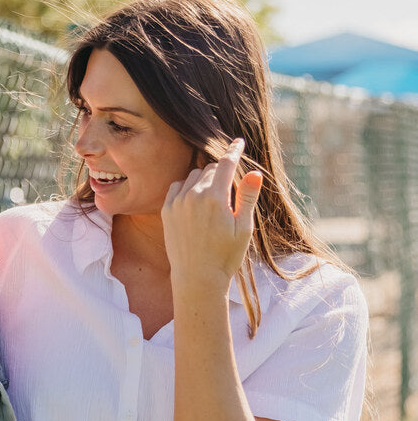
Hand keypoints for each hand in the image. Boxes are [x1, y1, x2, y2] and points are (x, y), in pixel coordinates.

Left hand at [162, 137, 263, 289]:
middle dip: (221, 173)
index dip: (234, 151)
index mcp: (216, 198)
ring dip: (204, 180)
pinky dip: (188, 188)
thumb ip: (247, 197)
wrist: (197, 278)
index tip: (238, 142)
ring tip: (214, 200)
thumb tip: (255, 172)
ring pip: (193, 176)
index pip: (225, 164)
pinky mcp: (167, 210)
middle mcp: (194, 196)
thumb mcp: (243, 228)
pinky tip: (196, 201)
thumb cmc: (226, 256)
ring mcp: (177, 202)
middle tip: (229, 191)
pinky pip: (178, 186)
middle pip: (210, 169)